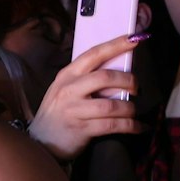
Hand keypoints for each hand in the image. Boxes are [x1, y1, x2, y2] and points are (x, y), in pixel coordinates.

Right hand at [27, 35, 142, 160]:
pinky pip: (112, 125)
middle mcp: (69, 89)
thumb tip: (119, 71)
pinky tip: (138, 127)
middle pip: (105, 77)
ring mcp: (74, 110)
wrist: (41, 142)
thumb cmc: (58, 113)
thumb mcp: (65, 89)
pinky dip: (130, 126)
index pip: (93, 54)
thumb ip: (85, 79)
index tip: (135, 39)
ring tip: (134, 111)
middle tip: (137, 88)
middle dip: (128, 81)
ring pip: (111, 105)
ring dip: (129, 108)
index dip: (115, 45)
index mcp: (67, 75)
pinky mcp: (81, 129)